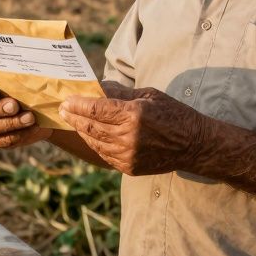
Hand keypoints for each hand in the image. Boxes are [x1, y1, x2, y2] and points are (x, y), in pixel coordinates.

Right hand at [0, 78, 51, 148]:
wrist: (34, 109)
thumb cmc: (20, 87)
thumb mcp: (15, 79)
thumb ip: (13, 77)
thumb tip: (22, 74)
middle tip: (14, 105)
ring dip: (13, 123)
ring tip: (30, 117)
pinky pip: (6, 140)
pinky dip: (21, 134)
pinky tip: (33, 127)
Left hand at [59, 82, 204, 174]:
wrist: (193, 145)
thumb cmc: (173, 114)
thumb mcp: (148, 95)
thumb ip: (120, 94)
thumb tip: (96, 87)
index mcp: (133, 115)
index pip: (95, 109)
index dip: (78, 104)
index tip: (67, 99)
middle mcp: (128, 137)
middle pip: (90, 126)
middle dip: (73, 116)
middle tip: (62, 109)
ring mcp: (127, 155)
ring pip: (94, 141)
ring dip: (81, 130)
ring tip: (72, 120)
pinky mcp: (129, 167)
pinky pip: (103, 153)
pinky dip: (94, 143)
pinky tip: (89, 134)